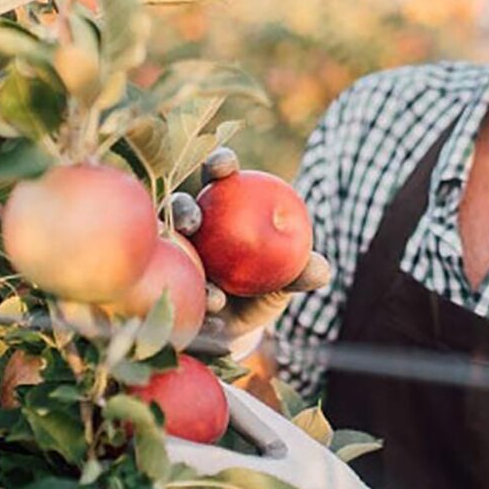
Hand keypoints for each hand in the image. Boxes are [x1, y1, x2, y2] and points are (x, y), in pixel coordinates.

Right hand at [168, 148, 331, 354]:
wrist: (241, 325)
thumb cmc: (266, 285)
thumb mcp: (288, 279)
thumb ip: (301, 272)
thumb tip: (321, 270)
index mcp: (223, 207)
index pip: (219, 177)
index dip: (218, 164)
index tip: (222, 165)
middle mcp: (193, 226)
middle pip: (182, 207)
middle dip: (183, 209)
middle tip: (193, 222)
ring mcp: (174, 254)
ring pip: (170, 250)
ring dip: (185, 265)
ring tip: (212, 289)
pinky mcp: (167, 285)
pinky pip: (176, 291)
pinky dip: (198, 304)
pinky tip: (215, 316)